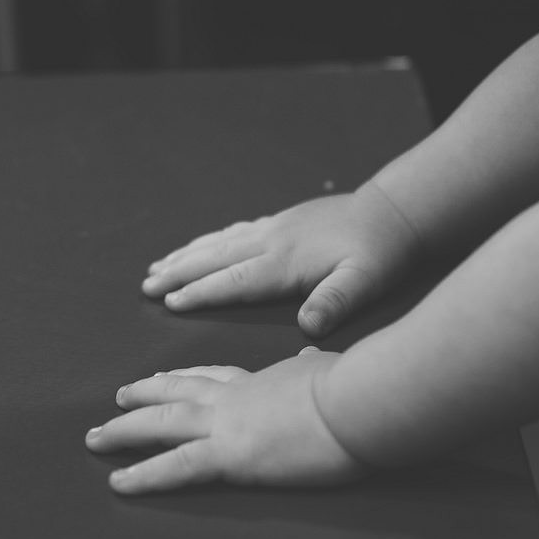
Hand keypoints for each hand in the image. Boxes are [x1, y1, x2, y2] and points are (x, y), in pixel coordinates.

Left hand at [85, 347, 365, 493]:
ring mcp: (228, 423)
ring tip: (96, 437)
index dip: (186, 377)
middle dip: (144, 395)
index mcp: (262, 379)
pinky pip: (176, 466)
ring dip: (125, 429)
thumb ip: (312, 366)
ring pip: (163, 422)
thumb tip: (310, 354)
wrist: (358, 398)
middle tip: (117, 399)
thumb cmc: (355, 386)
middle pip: (178, 392)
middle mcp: (236, 397)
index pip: (215, 376)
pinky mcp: (231, 455)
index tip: (164, 378)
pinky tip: (117, 482)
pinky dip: (143, 475)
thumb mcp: (328, 369)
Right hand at [143, 186, 419, 336]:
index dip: (200, 293)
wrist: (393, 211)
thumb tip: (310, 327)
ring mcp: (275, 227)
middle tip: (145, 286)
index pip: (234, 281)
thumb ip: (335, 301)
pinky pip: (235, 230)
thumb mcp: (365, 280)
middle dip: (178, 272)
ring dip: (187, 254)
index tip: (168, 303)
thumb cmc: (381, 253)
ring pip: (220, 242)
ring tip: (158, 265)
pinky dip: (211, 240)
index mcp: (285, 262)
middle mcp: (272, 241)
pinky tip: (203, 244)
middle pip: (215, 258)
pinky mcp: (282, 220)